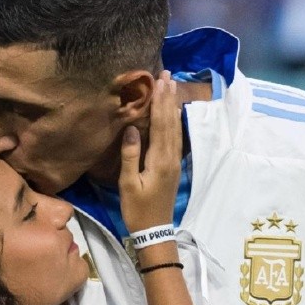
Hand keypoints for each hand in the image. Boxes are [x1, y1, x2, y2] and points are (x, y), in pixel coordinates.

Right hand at [118, 70, 182, 233]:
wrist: (155, 230)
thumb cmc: (137, 209)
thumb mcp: (128, 184)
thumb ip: (131, 155)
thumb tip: (132, 127)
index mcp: (159, 160)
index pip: (160, 124)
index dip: (160, 102)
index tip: (160, 81)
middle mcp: (170, 157)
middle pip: (171, 121)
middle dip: (169, 98)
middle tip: (168, 75)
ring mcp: (174, 161)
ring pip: (175, 128)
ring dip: (172, 106)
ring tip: (171, 87)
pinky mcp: (173, 166)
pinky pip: (175, 137)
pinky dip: (174, 121)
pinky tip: (172, 113)